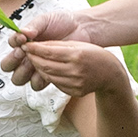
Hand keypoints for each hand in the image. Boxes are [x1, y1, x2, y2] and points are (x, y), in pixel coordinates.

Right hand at [0, 12, 84, 88]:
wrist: (81, 30)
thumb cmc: (62, 22)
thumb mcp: (46, 19)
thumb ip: (34, 25)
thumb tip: (23, 33)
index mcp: (24, 41)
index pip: (11, 46)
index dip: (14, 44)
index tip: (23, 39)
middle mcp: (26, 55)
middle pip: (8, 66)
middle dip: (13, 62)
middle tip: (24, 54)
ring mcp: (36, 66)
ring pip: (19, 79)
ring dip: (24, 73)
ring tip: (35, 64)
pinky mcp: (47, 75)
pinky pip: (36, 84)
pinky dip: (39, 79)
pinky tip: (47, 71)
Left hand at [10, 38, 129, 96]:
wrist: (111, 74)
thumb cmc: (94, 54)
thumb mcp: (79, 44)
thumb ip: (58, 45)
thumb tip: (37, 45)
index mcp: (77, 55)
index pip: (48, 52)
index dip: (34, 49)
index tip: (26, 45)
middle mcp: (76, 71)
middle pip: (45, 66)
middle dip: (33, 59)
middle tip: (27, 53)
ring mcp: (75, 83)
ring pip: (48, 76)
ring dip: (38, 68)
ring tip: (35, 61)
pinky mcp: (74, 91)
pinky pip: (55, 83)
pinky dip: (48, 76)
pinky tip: (47, 70)